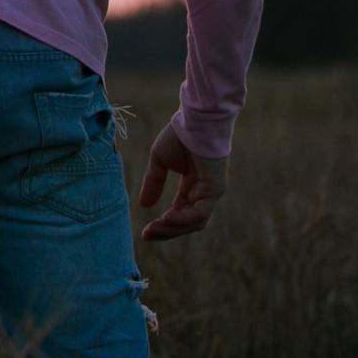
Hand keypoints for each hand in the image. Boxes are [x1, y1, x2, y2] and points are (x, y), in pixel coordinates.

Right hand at [135, 121, 227, 241]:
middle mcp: (203, 192)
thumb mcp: (159, 161)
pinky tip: (166, 218)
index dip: (164, 224)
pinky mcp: (214, 190)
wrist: (193, 121)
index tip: (145, 231)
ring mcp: (211, 193)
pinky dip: (183, 219)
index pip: (180, 212)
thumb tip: (143, 205)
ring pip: (194, 223)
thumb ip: (153, 182)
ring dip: (173, 229)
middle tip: (146, 236)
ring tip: (153, 229)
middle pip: (187, 223)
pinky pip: (199, 213)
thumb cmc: (179, 135)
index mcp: (192, 185)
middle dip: (166, 232)